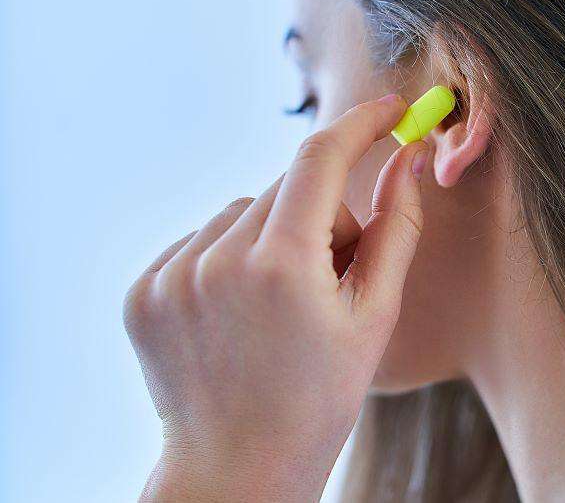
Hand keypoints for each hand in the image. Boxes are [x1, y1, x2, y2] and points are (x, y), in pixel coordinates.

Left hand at [124, 94, 426, 501]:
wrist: (238, 467)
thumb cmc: (320, 399)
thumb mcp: (375, 316)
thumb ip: (395, 229)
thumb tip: (407, 161)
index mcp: (282, 268)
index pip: (321, 158)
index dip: (362, 125)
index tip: (389, 111)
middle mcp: (216, 261)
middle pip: (286, 189)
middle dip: (321, 215)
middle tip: (331, 277)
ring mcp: (171, 276)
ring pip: (242, 212)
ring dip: (273, 236)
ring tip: (281, 304)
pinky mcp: (143, 290)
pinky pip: (200, 239)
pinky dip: (229, 258)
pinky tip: (240, 311)